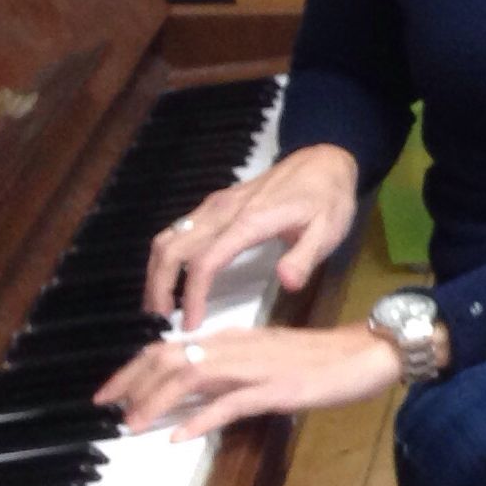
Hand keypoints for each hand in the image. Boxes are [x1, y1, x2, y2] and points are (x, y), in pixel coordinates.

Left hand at [94, 324, 405, 441]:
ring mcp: (256, 367)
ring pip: (191, 376)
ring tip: (132, 424)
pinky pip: (231, 403)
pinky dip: (200, 418)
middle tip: (106, 409)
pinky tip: (180, 436)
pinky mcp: (277, 388)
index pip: (171, 347)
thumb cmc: (324, 359)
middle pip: (169, 357)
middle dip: (131, 382)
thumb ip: (232, 374)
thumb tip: (195, 396)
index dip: (135, 369)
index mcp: (234, 339)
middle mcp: (237, 347)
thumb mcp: (269, 361)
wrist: (369, 352)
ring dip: (156, 401)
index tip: (111, 393)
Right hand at [149, 145, 360, 329]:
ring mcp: (215, 206)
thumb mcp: (329, 230)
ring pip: (168, 237)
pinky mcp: (214, 205)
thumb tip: (287, 283)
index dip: (192, 296)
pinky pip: (178, 230)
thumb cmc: (328, 198)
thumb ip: (305, 257)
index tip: (189, 325)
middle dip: (159, 287)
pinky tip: (173, 279)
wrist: (323, 161)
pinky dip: (167, 257)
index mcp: (249, 222)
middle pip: (172, 250)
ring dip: (157, 272)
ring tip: (159, 305)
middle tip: (159, 320)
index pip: (205, 262)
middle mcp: (222, 212)